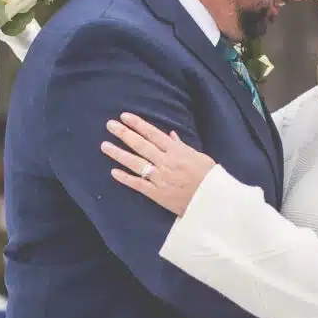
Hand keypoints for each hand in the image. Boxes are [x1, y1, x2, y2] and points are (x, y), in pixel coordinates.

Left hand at [101, 113, 215, 215]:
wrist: (213, 201)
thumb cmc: (209, 177)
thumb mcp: (198, 156)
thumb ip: (181, 146)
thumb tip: (171, 134)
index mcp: (176, 151)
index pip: (153, 134)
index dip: (138, 124)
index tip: (125, 117)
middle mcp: (165, 162)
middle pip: (140, 145)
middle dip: (124, 134)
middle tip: (109, 125)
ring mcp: (159, 178)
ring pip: (135, 163)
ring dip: (118, 153)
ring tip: (105, 145)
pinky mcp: (156, 194)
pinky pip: (138, 184)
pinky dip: (125, 178)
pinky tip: (113, 172)